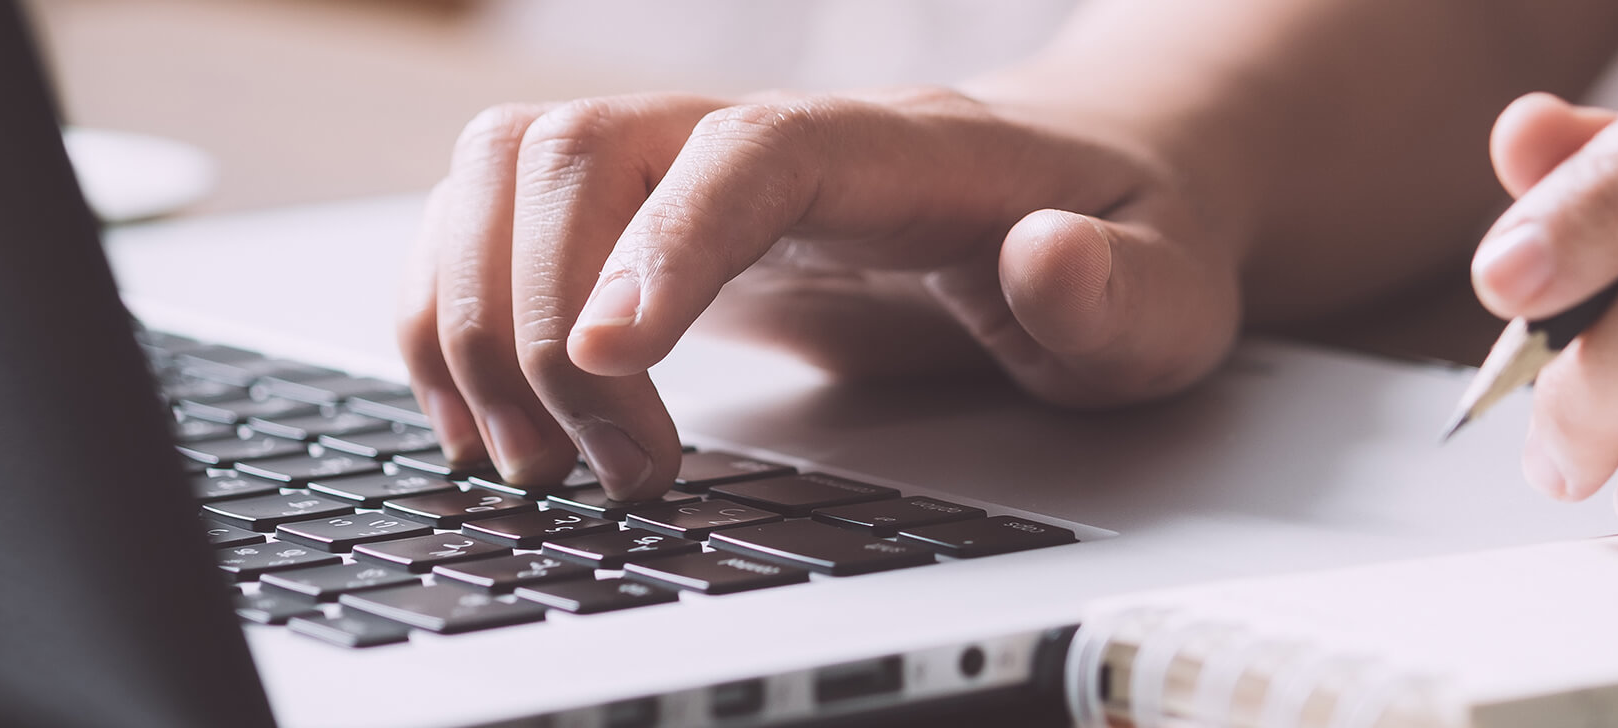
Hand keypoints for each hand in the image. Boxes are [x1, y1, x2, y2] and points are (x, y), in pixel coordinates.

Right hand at [401, 88, 1241, 499]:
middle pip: (588, 149)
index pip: (754, 153)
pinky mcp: (652, 221)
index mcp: (900, 147)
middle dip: (546, 319)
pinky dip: (455, 314)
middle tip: (610, 472)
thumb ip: (1116, 289)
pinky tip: (494, 420)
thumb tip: (1051, 256)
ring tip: (538, 461)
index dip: (665, 242)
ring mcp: (698, 168)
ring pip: (511, 168)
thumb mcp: (1163, 292)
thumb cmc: (1123, 245)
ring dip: (473, 315)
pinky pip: (497, 220)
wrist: (1097, 201)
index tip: (608, 360)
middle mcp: (774, 136)